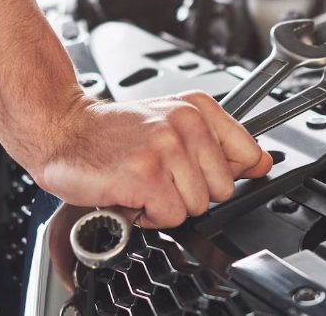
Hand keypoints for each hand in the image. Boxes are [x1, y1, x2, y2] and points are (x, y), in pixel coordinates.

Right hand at [31, 91, 273, 227]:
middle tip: (159, 176)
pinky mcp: (146, 175)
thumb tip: (263, 162)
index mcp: (197, 108)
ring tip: (142, 183)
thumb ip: (222, 144)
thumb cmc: (113, 132)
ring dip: (166, 205)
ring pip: (197, 206)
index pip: (248, 155)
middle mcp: (185, 123)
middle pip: (223, 189)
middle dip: (190, 193)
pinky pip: (171, 217)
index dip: (222, 174)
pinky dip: (148, 216)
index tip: (197, 170)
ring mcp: (166, 148)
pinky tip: (131, 194)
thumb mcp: (173, 124)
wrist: (63, 130)